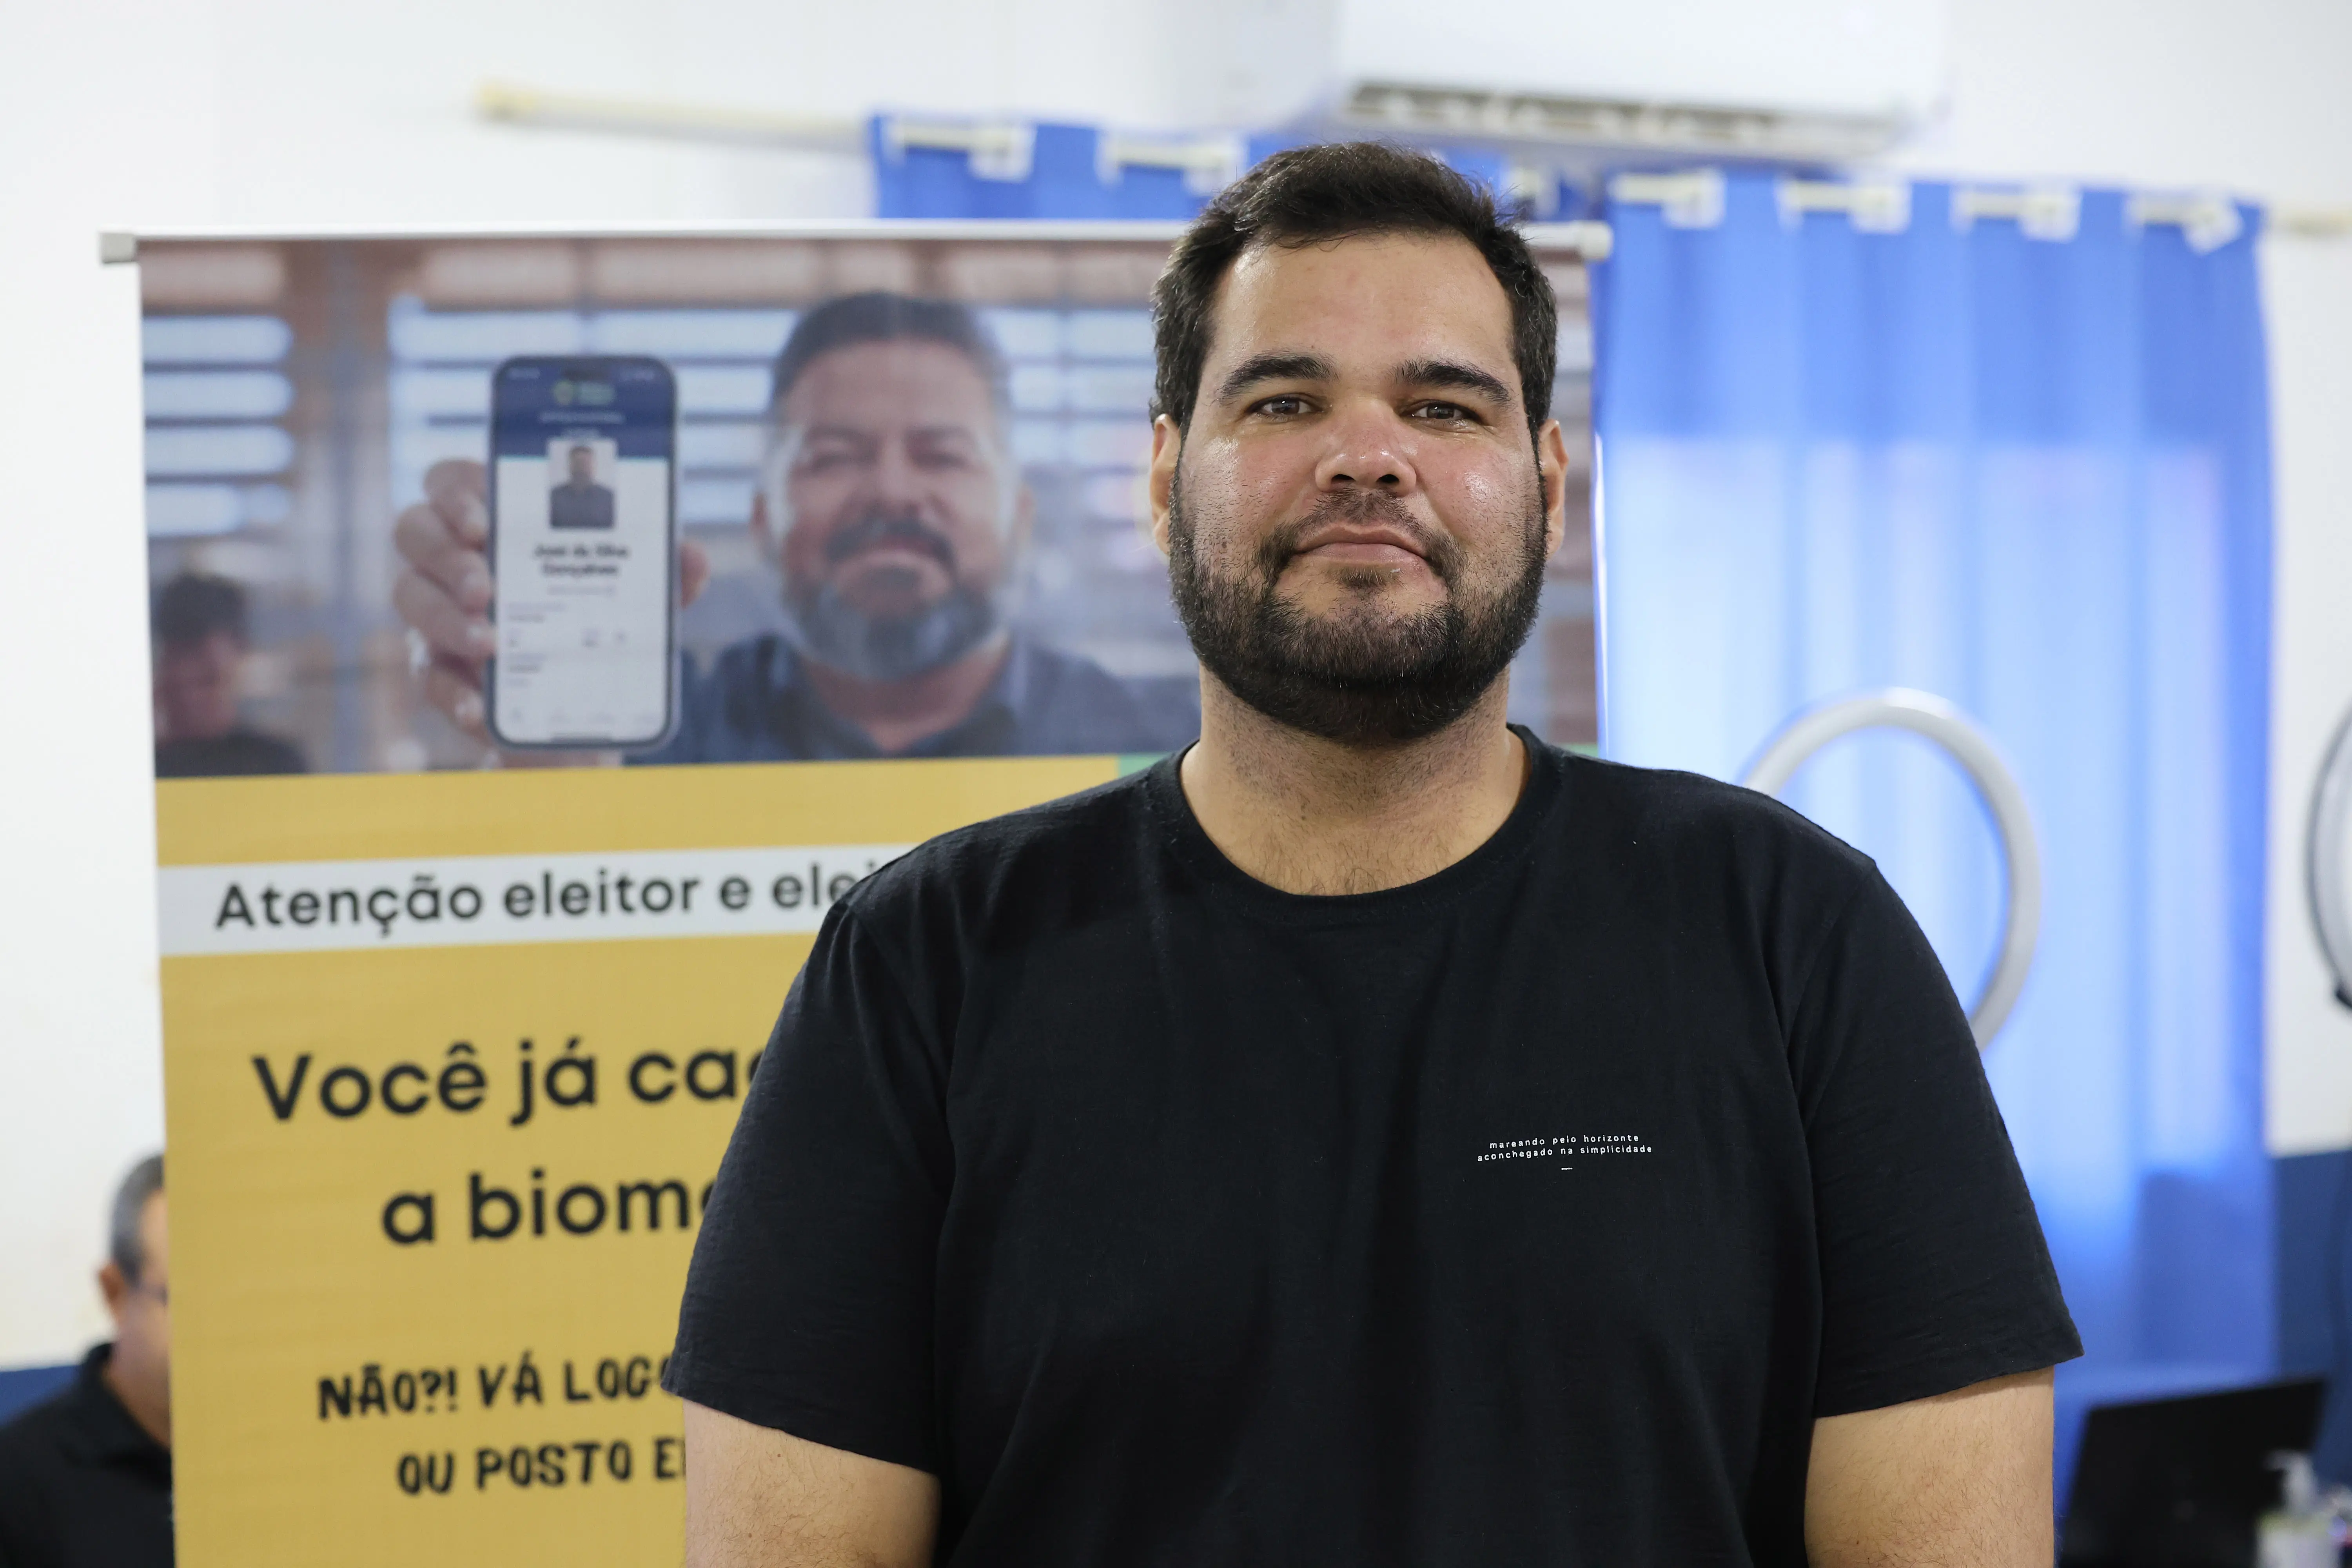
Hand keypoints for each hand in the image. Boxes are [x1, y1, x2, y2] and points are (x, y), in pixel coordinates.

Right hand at [392, 459, 709, 745]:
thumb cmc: (601, 625)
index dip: (455, 493)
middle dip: (447, 556)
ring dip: (444, 620)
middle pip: (415, 531)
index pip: (451, 482)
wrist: (589, 708)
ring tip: (490, 644)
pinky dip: (453, 691)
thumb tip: (691, 558)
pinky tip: (479, 708)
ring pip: (409, 596)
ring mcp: (438, 612)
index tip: (483, 521)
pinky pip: (428, 675)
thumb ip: (662, 574)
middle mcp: (455, 559)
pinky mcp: (441, 669)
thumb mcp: (638, 598)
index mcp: (497, 522)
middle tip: (485, 589)